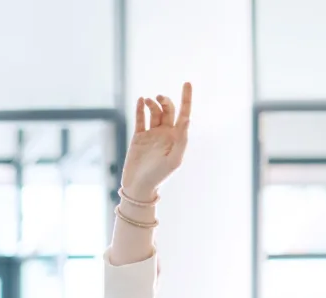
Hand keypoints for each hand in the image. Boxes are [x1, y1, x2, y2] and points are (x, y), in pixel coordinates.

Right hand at [121, 82, 192, 198]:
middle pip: (168, 109)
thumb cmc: (159, 176)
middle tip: (158, 97)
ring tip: (147, 100)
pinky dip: (140, 109)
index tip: (187, 83)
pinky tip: (140, 100)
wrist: (139, 186)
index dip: (187, 98)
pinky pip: (140, 119)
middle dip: (165, 100)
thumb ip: (182, 140)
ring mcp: (152, 134)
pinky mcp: (138, 137)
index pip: (184, 113)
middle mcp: (165, 133)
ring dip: (152, 103)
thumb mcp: (174, 160)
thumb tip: (187, 118)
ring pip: (154, 112)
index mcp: (177, 137)